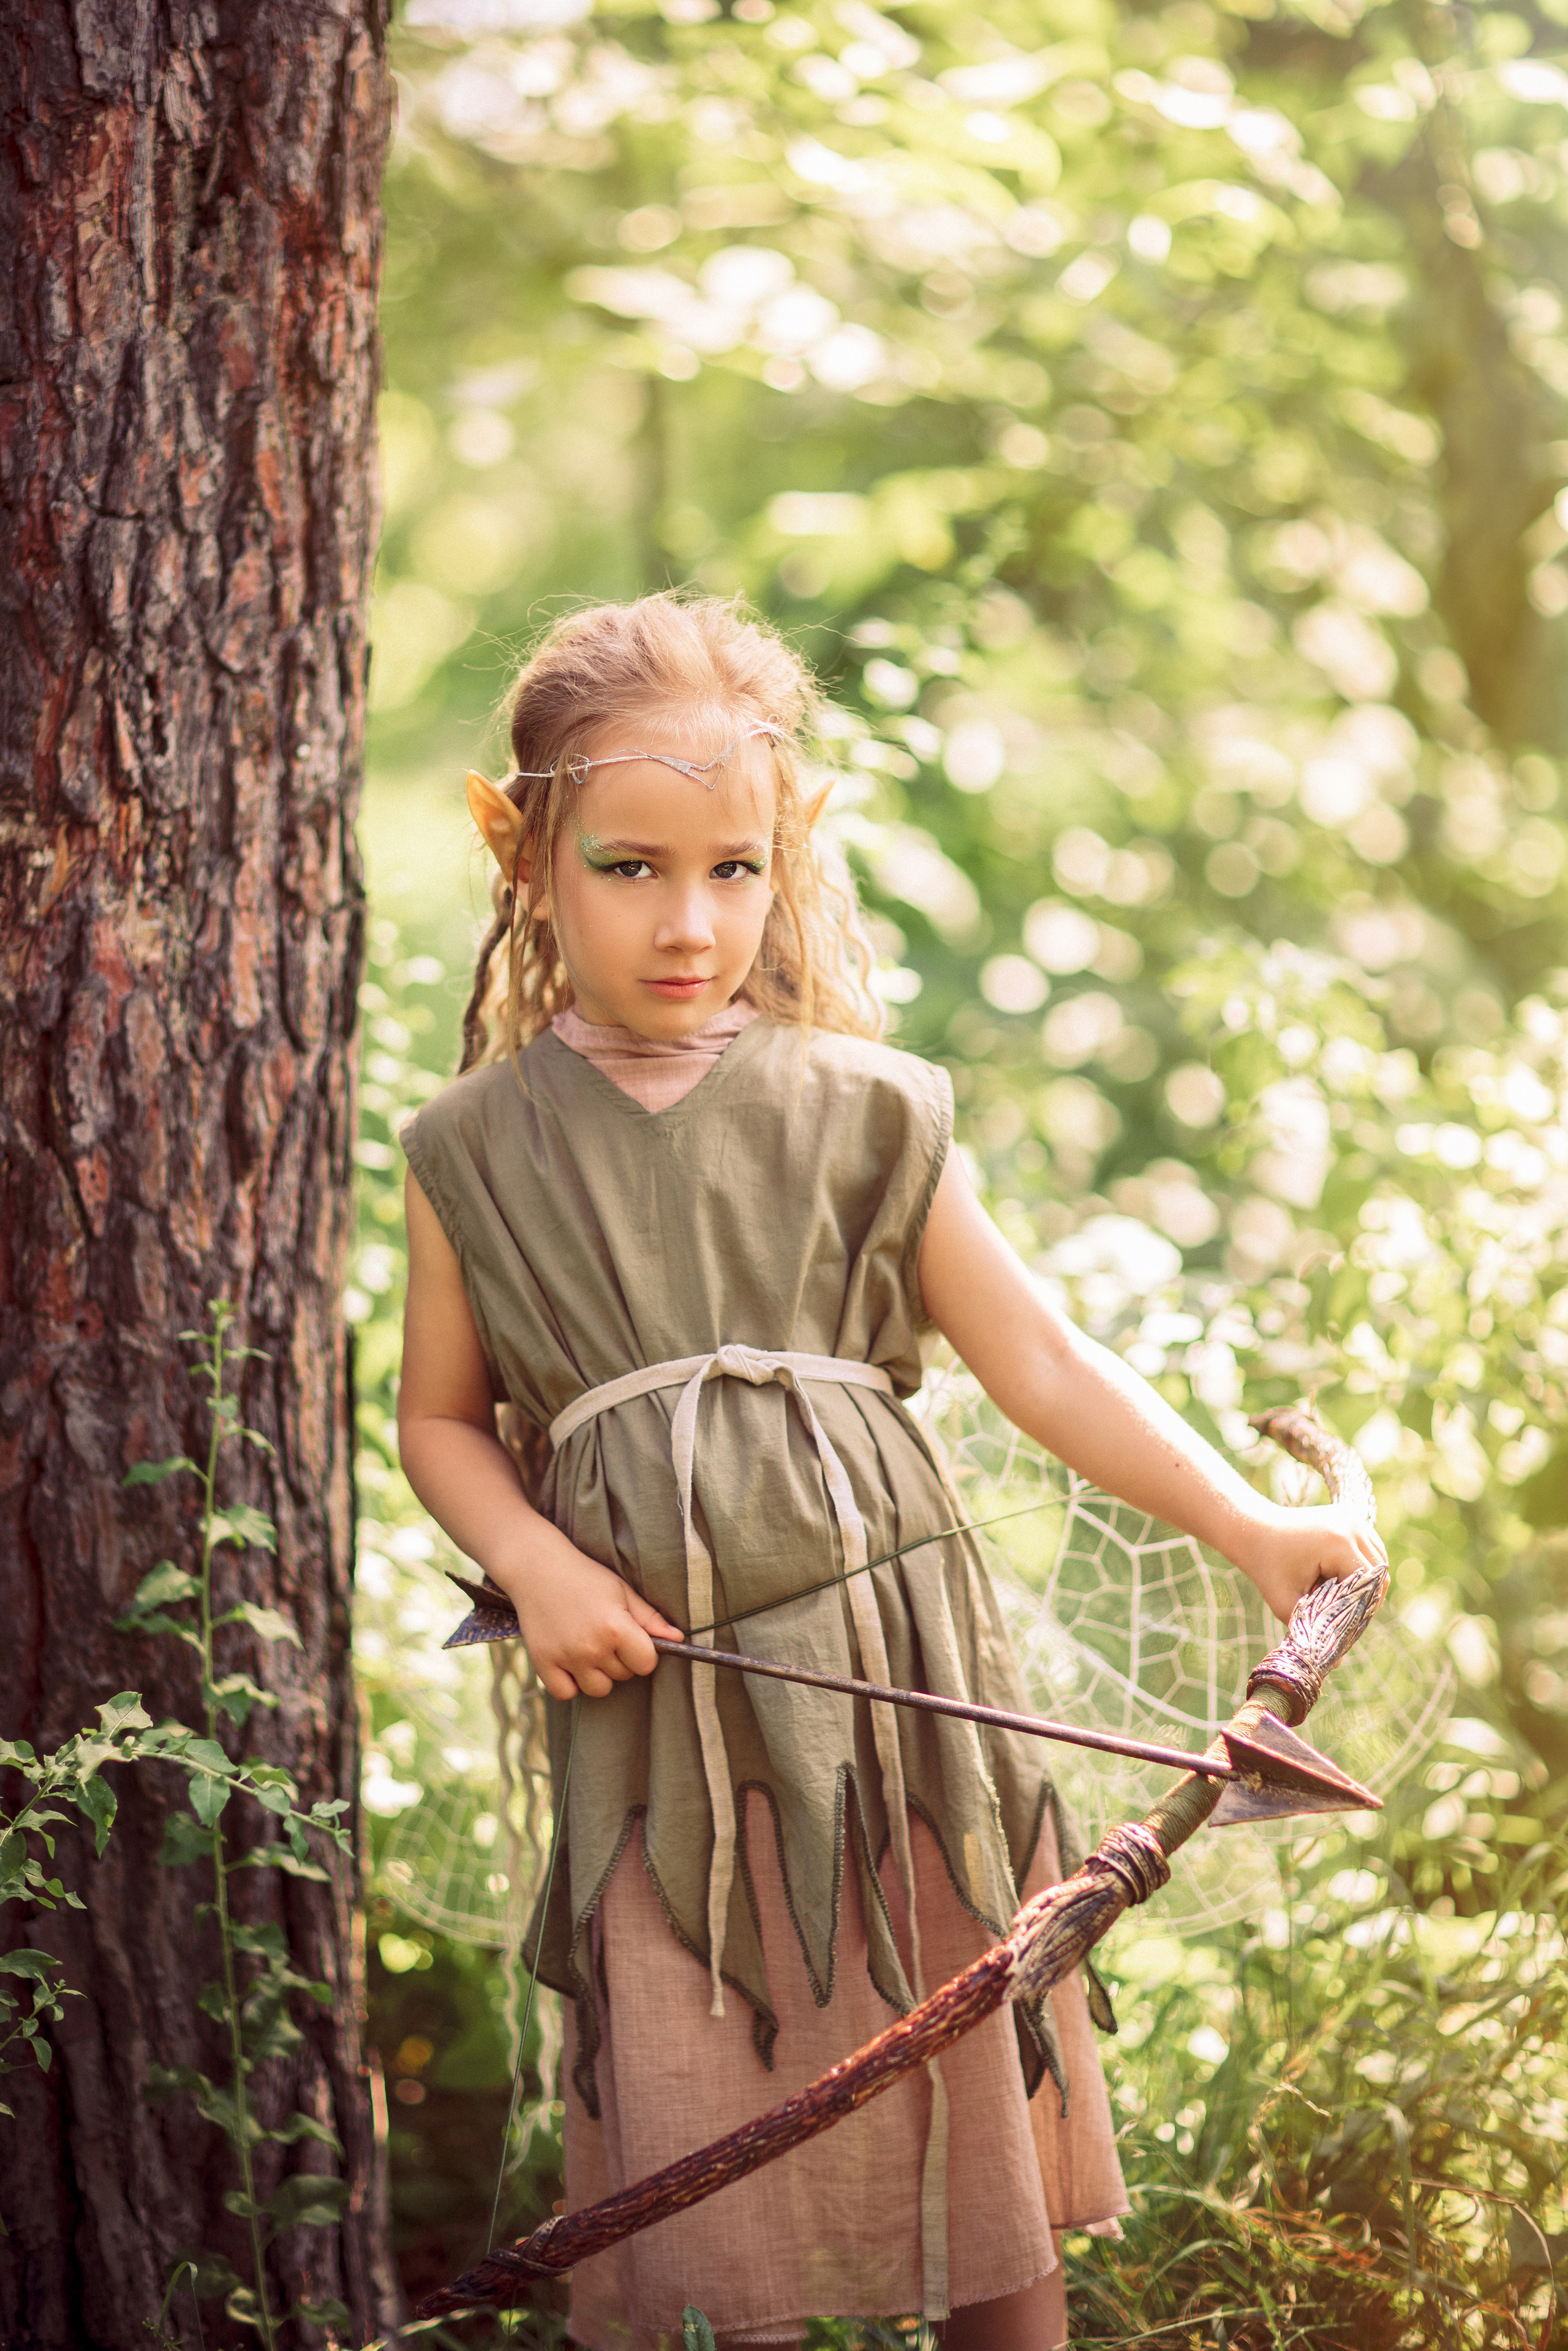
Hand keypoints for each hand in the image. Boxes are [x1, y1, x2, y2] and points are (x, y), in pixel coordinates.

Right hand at [489, 1521, 683, 1700]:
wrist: (538, 1568)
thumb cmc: (586, 1577)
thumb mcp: (622, 1591)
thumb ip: (650, 1618)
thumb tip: (679, 1639)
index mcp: (615, 1626)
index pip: (646, 1664)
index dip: (644, 1653)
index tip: (633, 1639)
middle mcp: (591, 1646)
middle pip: (623, 1676)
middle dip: (620, 1659)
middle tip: (604, 1633)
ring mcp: (566, 1657)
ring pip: (599, 1689)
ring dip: (599, 1675)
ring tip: (589, 1648)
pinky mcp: (543, 1664)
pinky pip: (566, 1694)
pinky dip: (571, 1684)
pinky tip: (571, 1661)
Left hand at [1233, 1502, 1388, 1627]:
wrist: (1253, 1529)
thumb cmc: (1266, 1566)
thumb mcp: (1285, 1602)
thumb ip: (1312, 1632)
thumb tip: (1337, 1664)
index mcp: (1338, 1543)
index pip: (1368, 1587)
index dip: (1359, 1611)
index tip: (1343, 1625)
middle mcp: (1353, 1526)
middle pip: (1379, 1574)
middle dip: (1365, 1598)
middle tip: (1343, 1614)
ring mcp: (1354, 1518)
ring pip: (1379, 1561)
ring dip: (1366, 1582)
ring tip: (1340, 1596)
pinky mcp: (1351, 1517)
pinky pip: (1370, 1548)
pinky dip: (1362, 1566)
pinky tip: (1341, 1579)